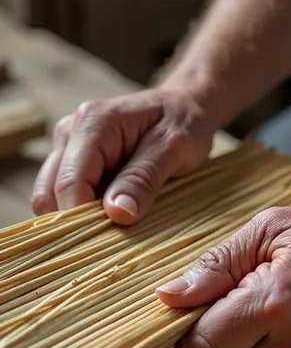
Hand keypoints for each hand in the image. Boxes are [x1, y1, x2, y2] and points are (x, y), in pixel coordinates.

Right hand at [31, 87, 214, 223]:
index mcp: (93, 123)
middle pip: (50, 193)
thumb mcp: (174, 149)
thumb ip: (143, 179)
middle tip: (115, 237)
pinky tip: (111, 213)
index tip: (110, 241)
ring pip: (50, 197)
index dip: (83, 218)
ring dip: (78, 218)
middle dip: (77, 221)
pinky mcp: (71, 161)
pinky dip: (83, 212)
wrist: (184, 106)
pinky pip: (63, 196)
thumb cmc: (183, 122)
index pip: (69, 183)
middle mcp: (70, 132)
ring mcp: (67, 147)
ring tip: (116, 224)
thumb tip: (117, 214)